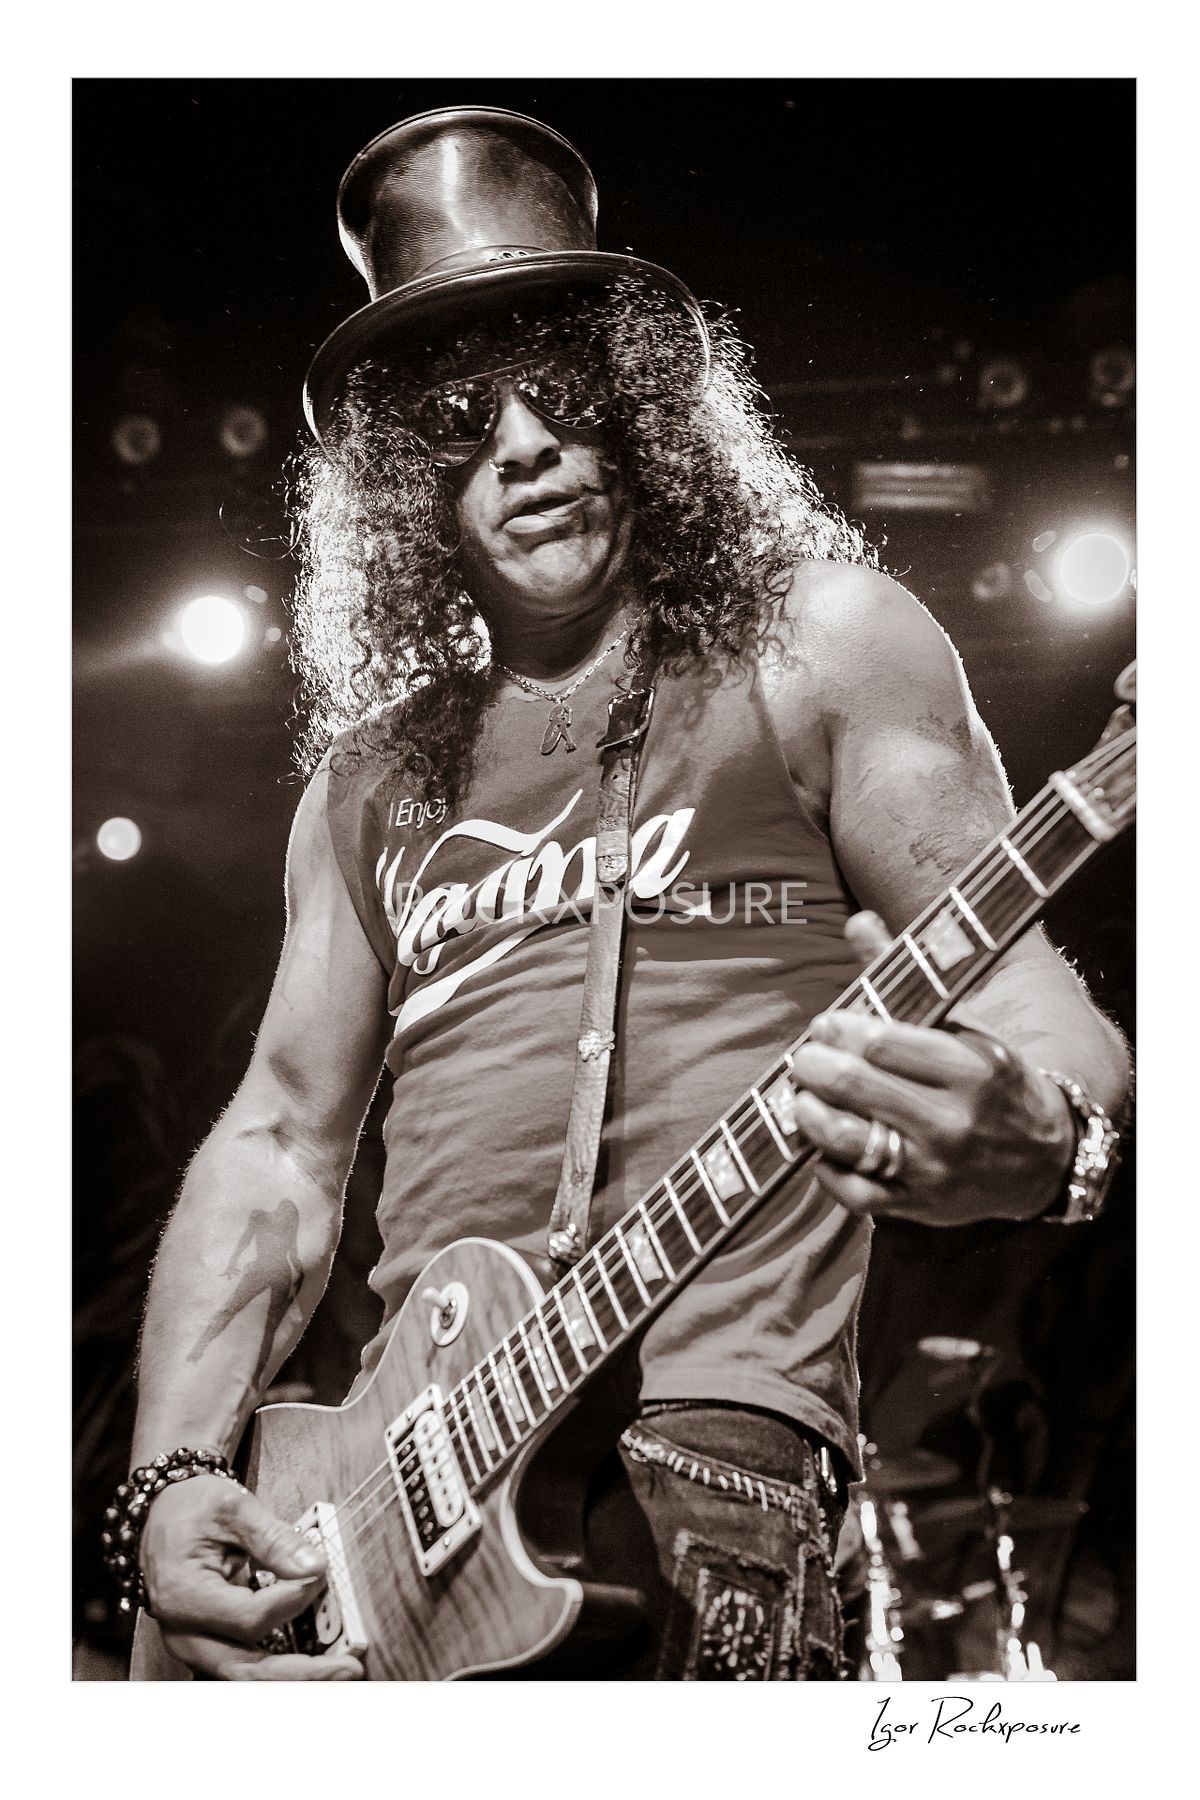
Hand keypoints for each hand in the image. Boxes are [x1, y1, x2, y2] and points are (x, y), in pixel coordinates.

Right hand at [140, 1473, 363, 1679]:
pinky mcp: (210, 1644)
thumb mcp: (232, 1507)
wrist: (163, 1514)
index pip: (248, 1618)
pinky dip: (283, 1667)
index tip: (321, 1575)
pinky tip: (318, 1663)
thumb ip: (273, 1539)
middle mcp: (185, 1633)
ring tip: (342, 1670)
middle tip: (350, 1667)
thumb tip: (315, 1567)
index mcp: (183, 1597)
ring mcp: (195, 1644)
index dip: (291, 1601)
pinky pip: (248, 1664)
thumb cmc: (192, 1508)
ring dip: (296, 1677)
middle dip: (301, 1673)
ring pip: (247, 1675)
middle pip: (246, 1669)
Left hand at [788, 912, 1074, 1225]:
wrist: (1045, 1158)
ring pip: (846, 1140)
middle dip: (814, 1066)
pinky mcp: (918, 1206)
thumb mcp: (962, 1027)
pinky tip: (820, 1146)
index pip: (882, 1042)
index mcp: (971, 1068)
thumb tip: (857, 921)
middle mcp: (953, 1121)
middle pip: (856, 1086)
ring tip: (801, 1097)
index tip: (825, 1024)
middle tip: (805, 1058)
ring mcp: (933, 1169)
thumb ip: (904, 977)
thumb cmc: (990, 1080)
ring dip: (808, 1114)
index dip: (839, 1029)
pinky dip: (824, 1166)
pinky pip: (852, 1192)